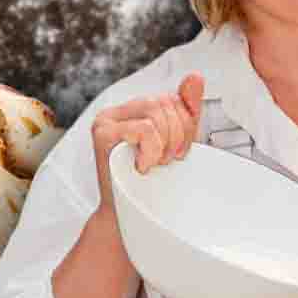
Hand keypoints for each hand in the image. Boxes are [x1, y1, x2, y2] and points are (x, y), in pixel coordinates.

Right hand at [90, 73, 204, 212]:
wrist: (127, 220)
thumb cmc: (151, 185)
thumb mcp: (176, 143)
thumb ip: (185, 110)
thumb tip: (195, 76)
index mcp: (129, 111)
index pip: (169, 98)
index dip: (184, 124)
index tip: (178, 153)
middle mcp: (114, 112)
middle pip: (163, 102)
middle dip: (177, 134)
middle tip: (167, 161)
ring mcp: (105, 122)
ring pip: (154, 112)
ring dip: (165, 144)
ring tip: (155, 163)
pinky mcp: (102, 135)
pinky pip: (144, 129)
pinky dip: (152, 150)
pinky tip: (142, 166)